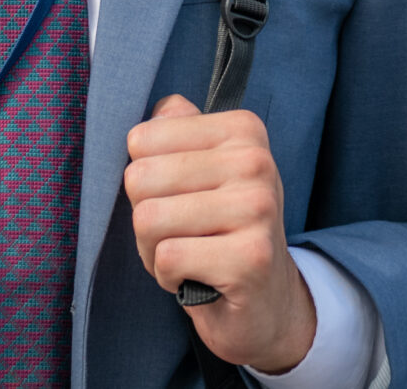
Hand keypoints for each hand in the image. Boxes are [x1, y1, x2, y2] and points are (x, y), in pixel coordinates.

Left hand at [124, 94, 316, 374]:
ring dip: (154, 250)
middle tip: (180, 233)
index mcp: (243, 130)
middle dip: (145, 217)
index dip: (145, 177)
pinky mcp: (250, 258)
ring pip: (148, 219)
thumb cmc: (220, 230)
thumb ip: (178, 130)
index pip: (142, 139)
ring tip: (189, 254)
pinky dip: (169, 276)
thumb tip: (161, 107)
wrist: (266, 300)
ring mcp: (257, 209)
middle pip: (140, 178)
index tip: (178, 197)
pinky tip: (197, 278)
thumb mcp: (202, 170)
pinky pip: (167, 258)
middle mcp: (255, 162)